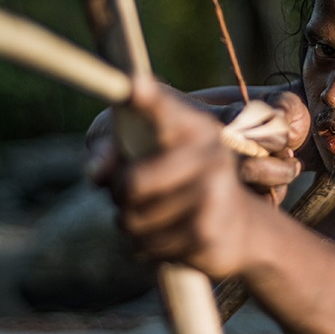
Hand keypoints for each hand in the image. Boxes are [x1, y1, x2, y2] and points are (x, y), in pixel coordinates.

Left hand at [102, 76, 261, 279]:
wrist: (237, 226)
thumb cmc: (174, 177)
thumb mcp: (140, 151)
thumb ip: (108, 149)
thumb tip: (97, 173)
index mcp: (191, 125)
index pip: (164, 108)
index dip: (149, 97)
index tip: (134, 86)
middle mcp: (209, 153)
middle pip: (131, 183)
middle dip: (119, 195)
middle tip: (129, 194)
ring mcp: (213, 194)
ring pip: (133, 220)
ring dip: (131, 224)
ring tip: (153, 215)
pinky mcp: (208, 233)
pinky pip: (147, 246)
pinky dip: (146, 247)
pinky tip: (169, 236)